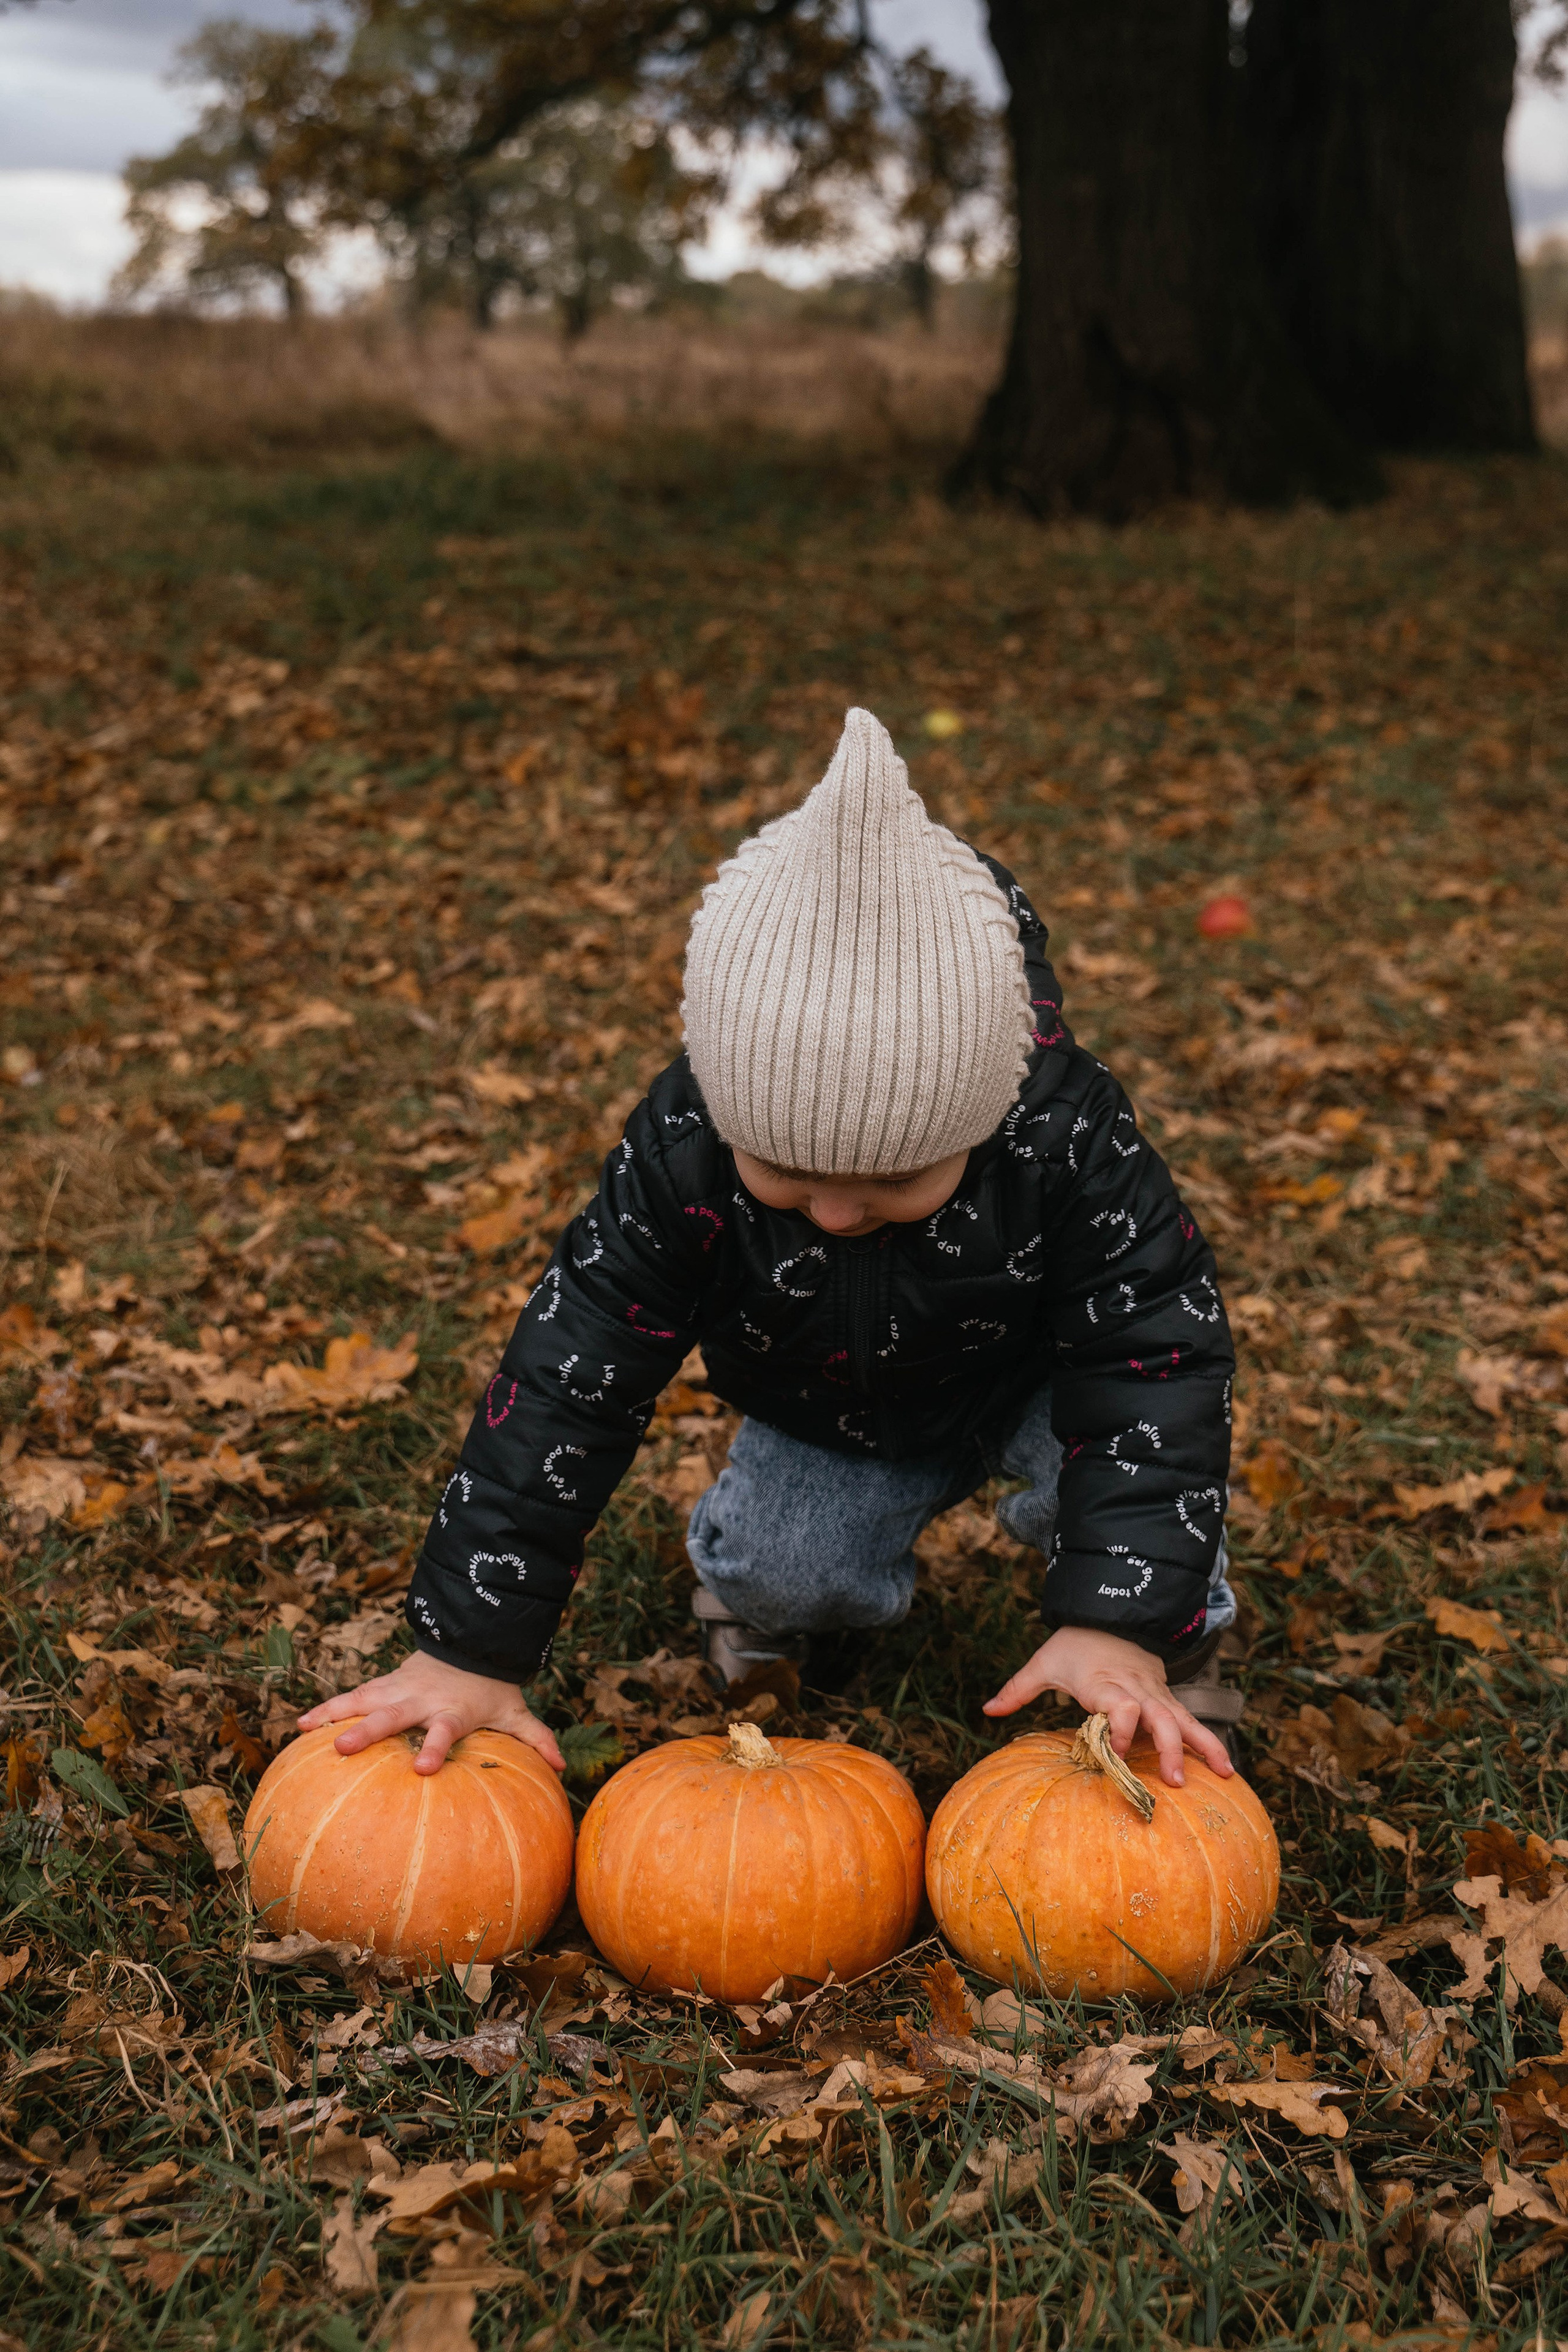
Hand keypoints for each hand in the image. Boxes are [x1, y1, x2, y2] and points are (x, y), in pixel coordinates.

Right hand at [297, 1653, 564, 1776]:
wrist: (468, 1644)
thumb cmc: (489, 1688)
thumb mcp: (514, 1710)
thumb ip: (536, 1739)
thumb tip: (563, 1769)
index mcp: (452, 1710)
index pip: (442, 1731)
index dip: (434, 1748)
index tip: (422, 1769)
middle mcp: (419, 1699)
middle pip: (391, 1716)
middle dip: (368, 1731)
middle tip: (344, 1749)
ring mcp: (397, 1690)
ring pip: (362, 1701)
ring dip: (334, 1715)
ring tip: (304, 1731)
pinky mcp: (382, 1686)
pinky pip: (350, 1698)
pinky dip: (324, 1711)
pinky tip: (299, 1728)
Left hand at [983, 1625, 1233, 1786]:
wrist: (1108, 1612)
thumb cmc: (1074, 1643)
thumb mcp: (1043, 1663)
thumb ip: (1018, 1689)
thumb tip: (986, 1709)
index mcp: (1105, 1682)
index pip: (1120, 1707)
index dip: (1120, 1731)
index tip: (1113, 1756)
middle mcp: (1136, 1688)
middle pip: (1159, 1717)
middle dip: (1168, 1749)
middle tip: (1175, 1781)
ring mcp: (1156, 1692)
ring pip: (1184, 1718)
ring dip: (1204, 1746)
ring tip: (1227, 1774)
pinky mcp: (1165, 1695)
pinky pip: (1189, 1719)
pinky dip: (1207, 1741)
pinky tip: (1226, 1767)